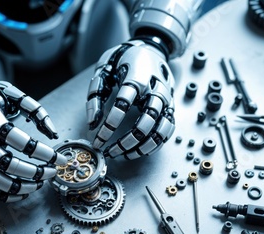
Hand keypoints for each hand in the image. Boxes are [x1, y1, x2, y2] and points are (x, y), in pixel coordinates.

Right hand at [0, 81, 65, 201]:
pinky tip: (21, 192)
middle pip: (10, 165)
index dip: (45, 153)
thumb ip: (36, 110)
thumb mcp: (11, 94)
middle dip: (35, 173)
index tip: (59, 159)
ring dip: (22, 186)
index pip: (23, 143)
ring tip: (39, 184)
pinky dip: (5, 195)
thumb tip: (53, 133)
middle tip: (51, 172)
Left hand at [86, 40, 175, 159]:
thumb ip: (95, 95)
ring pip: (159, 130)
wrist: (151, 48)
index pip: (124, 103)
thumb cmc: (124, 60)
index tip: (98, 138)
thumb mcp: (104, 69)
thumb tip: (92, 123)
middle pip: (146, 121)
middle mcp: (156, 89)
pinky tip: (137, 151)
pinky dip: (153, 145)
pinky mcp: (171, 108)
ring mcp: (167, 100)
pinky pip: (167, 131)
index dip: (110, 123)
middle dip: (126, 141)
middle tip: (109, 151)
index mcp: (137, 75)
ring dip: (140, 147)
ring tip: (122, 154)